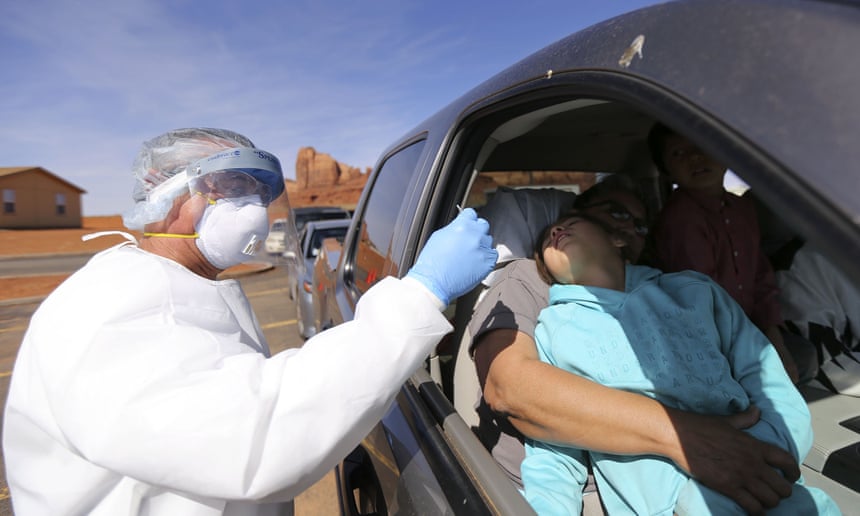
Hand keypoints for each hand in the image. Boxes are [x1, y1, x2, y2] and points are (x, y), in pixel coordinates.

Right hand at [407, 208, 497, 304]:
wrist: (434, 283)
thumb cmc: (432, 263)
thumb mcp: (439, 237)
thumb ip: (454, 228)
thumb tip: (460, 226)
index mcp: (462, 226)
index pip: (471, 213)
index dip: (468, 219)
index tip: (467, 224)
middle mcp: (475, 235)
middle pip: (483, 225)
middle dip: (476, 231)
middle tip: (468, 240)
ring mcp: (483, 250)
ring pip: (488, 240)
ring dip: (481, 244)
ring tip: (470, 254)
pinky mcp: (488, 263)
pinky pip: (493, 255)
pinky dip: (486, 257)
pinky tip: (476, 261)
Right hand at [670, 406, 798, 514]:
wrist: (679, 435)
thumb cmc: (701, 426)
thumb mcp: (727, 420)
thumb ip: (745, 418)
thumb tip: (757, 411)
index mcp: (755, 445)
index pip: (786, 461)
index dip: (793, 472)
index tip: (791, 477)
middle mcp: (753, 462)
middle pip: (783, 487)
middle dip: (782, 492)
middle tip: (775, 492)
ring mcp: (742, 476)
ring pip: (771, 499)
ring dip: (770, 503)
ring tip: (764, 501)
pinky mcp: (728, 487)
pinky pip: (752, 506)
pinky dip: (757, 511)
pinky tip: (754, 510)